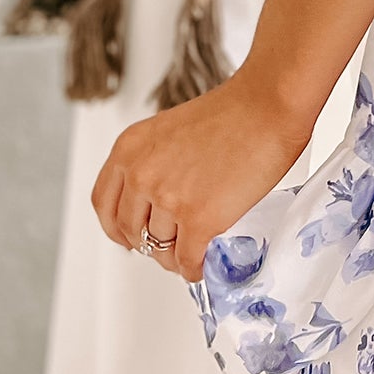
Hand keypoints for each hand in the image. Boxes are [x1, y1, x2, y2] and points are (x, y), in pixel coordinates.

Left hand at [89, 69, 315, 282]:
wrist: (270, 104)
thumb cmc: (237, 111)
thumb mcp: (173, 130)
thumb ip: (156, 162)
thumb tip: (158, 202)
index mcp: (130, 149)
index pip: (104, 204)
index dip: (117, 227)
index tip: (129, 236)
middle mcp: (142, 174)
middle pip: (131, 231)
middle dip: (150, 244)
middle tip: (170, 245)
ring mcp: (169, 198)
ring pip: (160, 249)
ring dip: (176, 257)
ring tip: (192, 253)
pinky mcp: (200, 219)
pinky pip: (189, 260)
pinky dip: (196, 268)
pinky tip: (206, 264)